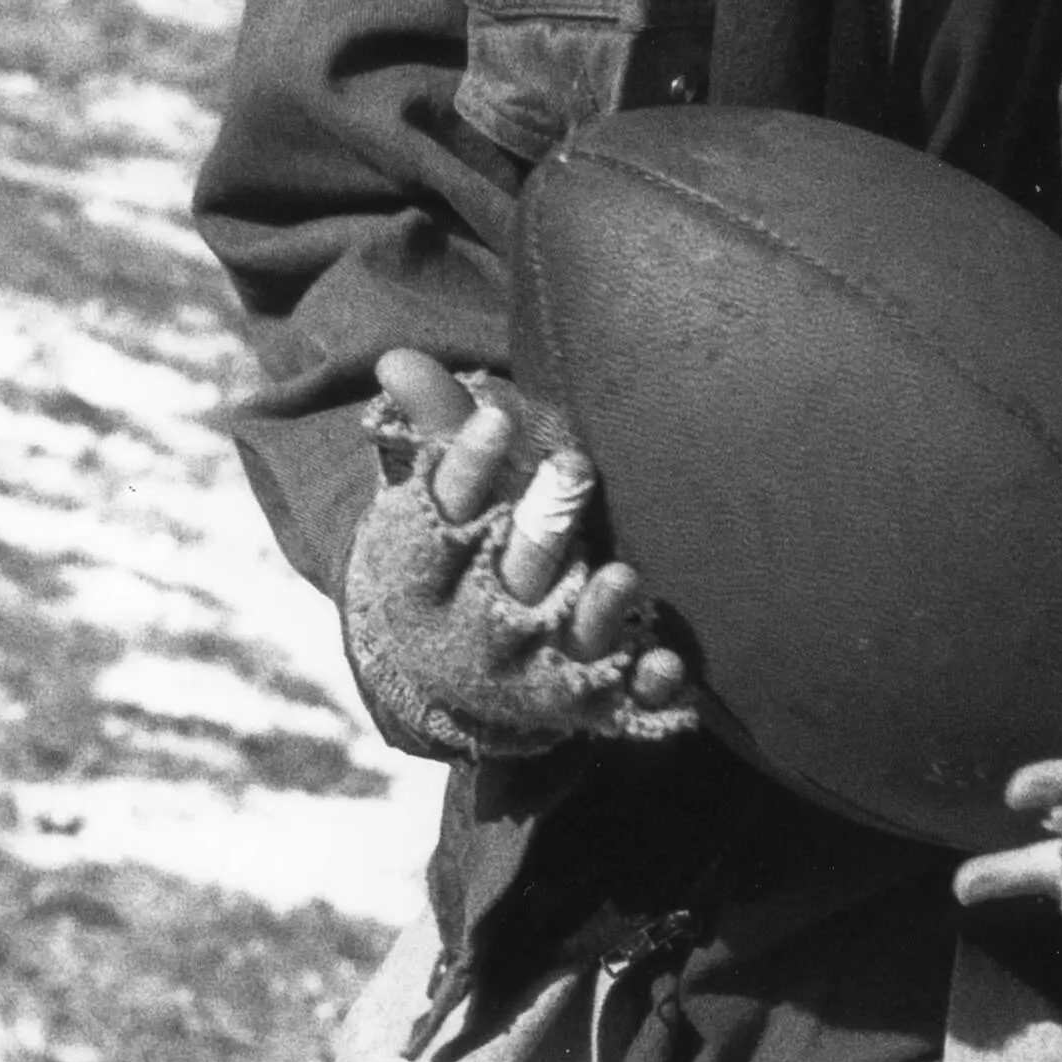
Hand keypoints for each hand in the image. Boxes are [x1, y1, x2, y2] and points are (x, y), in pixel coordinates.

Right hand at [338, 349, 697, 759]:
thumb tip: (395, 356)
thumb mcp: (441, 501)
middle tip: (577, 464)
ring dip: (596, 613)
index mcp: (427, 580)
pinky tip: (667, 663)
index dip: (464, 471)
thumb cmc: (462, 554)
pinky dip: (642, 690)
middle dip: (542, 530)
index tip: (494, 415)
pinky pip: (616, 704)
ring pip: (564, 645)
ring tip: (625, 574)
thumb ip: (436, 429)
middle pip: (507, 582)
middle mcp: (474, 632)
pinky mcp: (583, 701)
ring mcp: (532, 672)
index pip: (438, 524)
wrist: (459, 674)